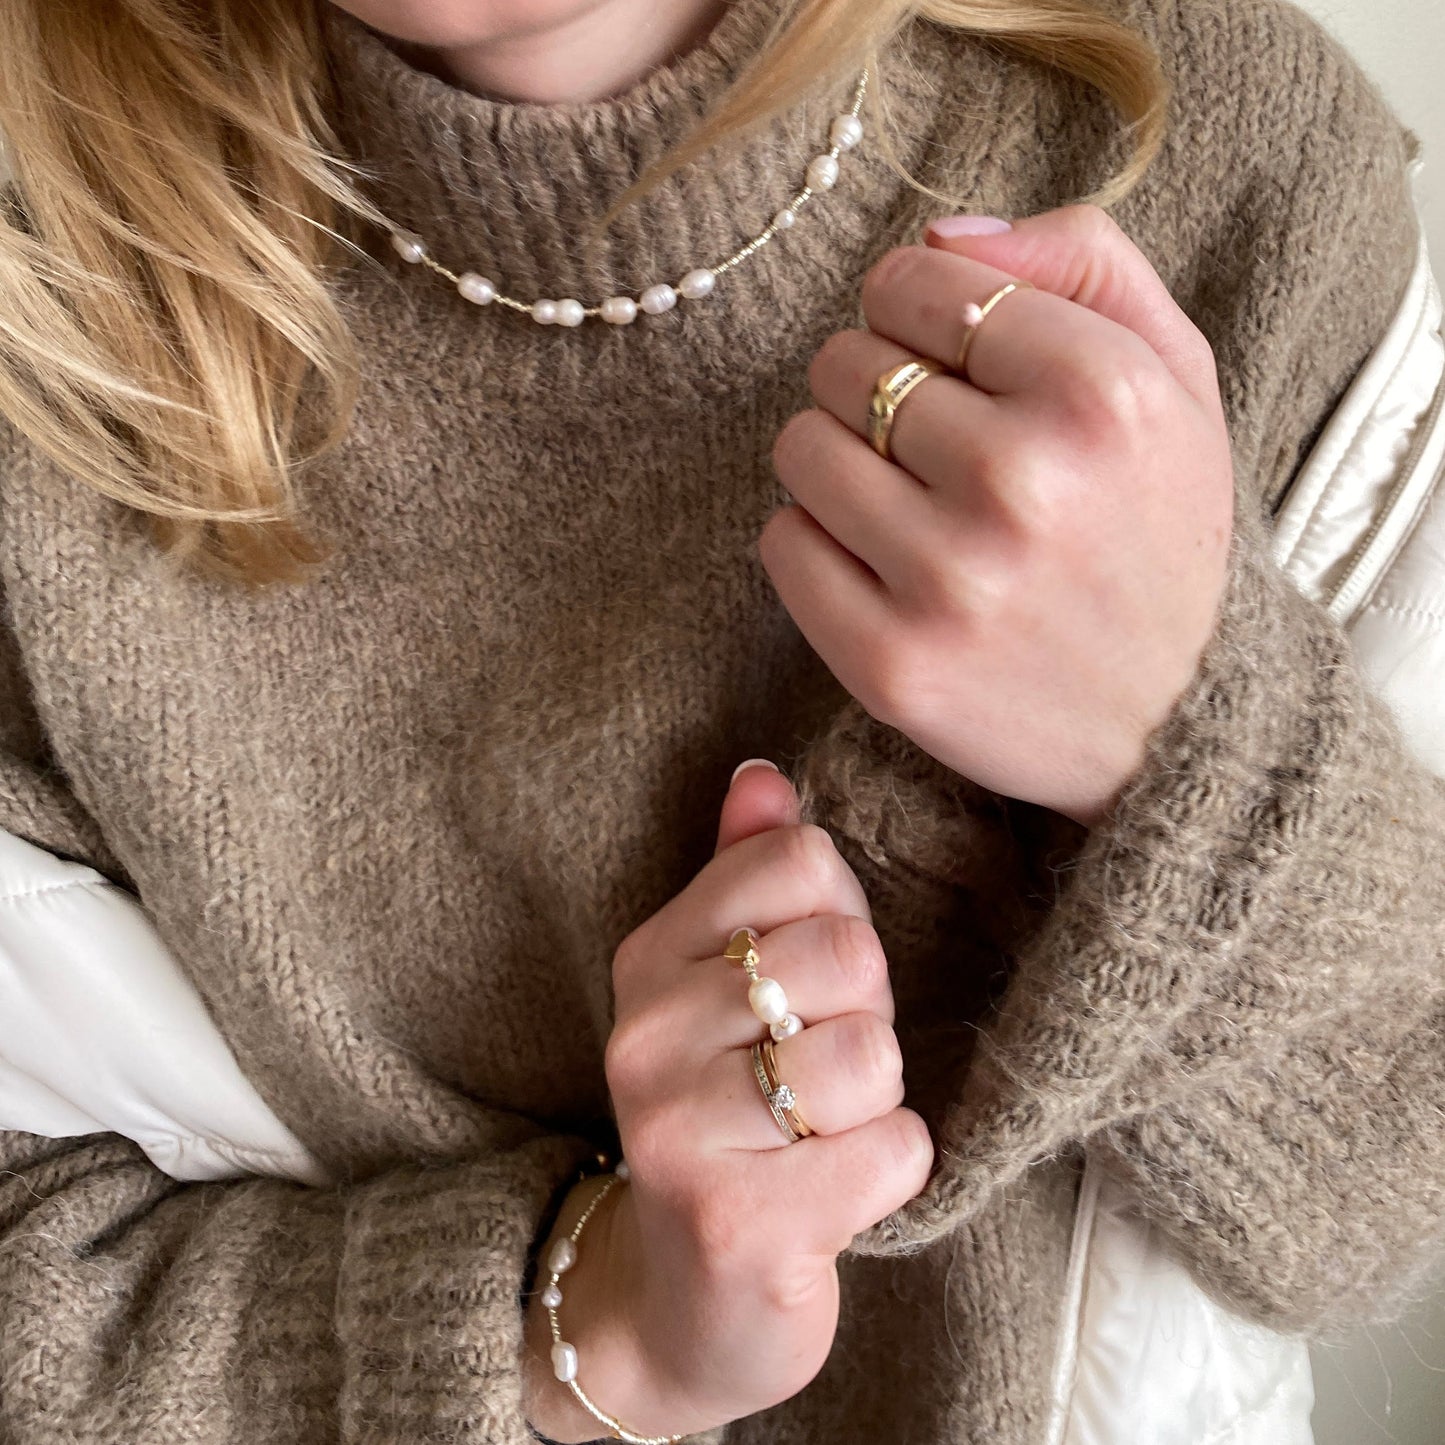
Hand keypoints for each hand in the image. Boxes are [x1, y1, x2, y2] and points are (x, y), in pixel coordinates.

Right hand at [522, 761, 933, 1440]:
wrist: (685, 1304)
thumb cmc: (734, 1122)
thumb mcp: (726, 992)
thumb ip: (745, 877)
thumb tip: (763, 772)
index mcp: (649, 956)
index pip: (800, 861)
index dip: (840, 923)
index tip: (809, 992)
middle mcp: (645, 1032)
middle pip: (846, 952)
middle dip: (865, 1019)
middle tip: (817, 1076)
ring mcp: (678, 1128)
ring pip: (871, 1052)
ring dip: (876, 1105)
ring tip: (818, 1138)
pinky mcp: (736, 1220)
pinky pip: (893, 1150)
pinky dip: (892, 1174)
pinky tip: (835, 1195)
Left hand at [760, 205, 1234, 828]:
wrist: (1179, 725)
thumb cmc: (1162, 539)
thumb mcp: (1176, 377)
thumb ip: (1081, 264)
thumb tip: (935, 237)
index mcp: (1101, 389)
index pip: (913, 283)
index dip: (908, 310)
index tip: (938, 354)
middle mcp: (1023, 479)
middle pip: (844, 363)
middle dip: (871, 386)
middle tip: (924, 440)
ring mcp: (950, 580)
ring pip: (800, 448)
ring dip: (834, 461)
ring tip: (901, 498)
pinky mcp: (890, 664)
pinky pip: (782, 545)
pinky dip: (811, 540)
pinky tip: (874, 559)